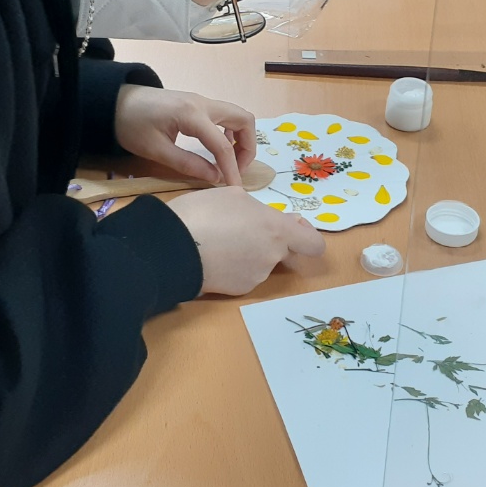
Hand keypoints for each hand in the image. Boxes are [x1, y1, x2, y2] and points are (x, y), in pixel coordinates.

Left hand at [115, 86, 255, 185]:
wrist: (114, 101)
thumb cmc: (130, 125)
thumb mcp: (155, 150)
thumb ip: (187, 164)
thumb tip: (215, 178)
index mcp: (192, 115)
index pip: (223, 145)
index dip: (232, 169)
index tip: (234, 189)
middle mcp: (203, 103)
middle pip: (244, 120)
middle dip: (247, 147)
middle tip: (236, 169)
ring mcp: (201, 101)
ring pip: (237, 115)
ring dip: (241, 138)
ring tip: (229, 161)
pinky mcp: (197, 104)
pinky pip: (225, 115)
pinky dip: (230, 132)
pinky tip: (217, 148)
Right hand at [169, 187, 325, 295]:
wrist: (171, 247)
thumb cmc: (203, 212)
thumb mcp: (233, 196)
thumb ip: (259, 210)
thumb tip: (267, 221)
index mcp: (276, 229)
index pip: (314, 244)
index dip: (307, 236)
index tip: (292, 229)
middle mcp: (272, 256)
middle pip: (283, 251)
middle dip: (270, 242)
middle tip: (243, 231)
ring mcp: (256, 276)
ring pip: (261, 263)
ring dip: (249, 253)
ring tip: (219, 241)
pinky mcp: (237, 290)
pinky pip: (243, 275)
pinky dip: (234, 267)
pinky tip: (213, 257)